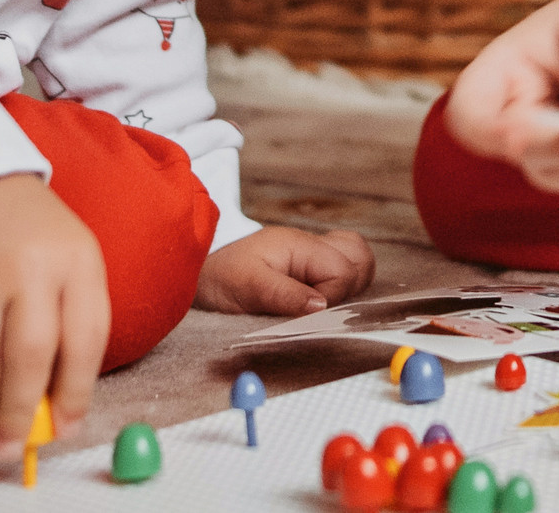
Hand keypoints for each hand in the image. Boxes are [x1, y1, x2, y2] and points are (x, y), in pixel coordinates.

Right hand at [0, 174, 110, 454]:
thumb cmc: (35, 237)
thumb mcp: (76, 263)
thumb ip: (77, 329)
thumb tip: (62, 408)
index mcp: (74, 260)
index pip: (83, 340)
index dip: (76, 393)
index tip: (67, 426)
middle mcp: (25, 269)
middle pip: (27, 357)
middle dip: (23, 413)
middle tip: (18, 446)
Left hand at [196, 226, 376, 313]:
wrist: (199, 270)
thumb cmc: (221, 276)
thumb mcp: (250, 287)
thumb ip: (286, 295)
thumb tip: (321, 306)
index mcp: (300, 246)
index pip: (343, 269)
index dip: (333, 297)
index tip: (311, 313)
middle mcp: (310, 246)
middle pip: (360, 256)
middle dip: (352, 285)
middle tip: (324, 307)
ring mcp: (309, 254)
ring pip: (355, 258)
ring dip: (349, 283)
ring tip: (325, 305)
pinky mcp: (305, 266)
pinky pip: (339, 267)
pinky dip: (340, 283)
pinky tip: (319, 300)